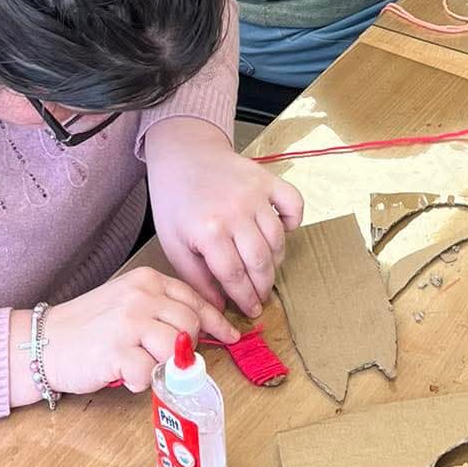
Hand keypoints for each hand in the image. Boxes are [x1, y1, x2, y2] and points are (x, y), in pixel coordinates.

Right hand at [23, 266, 228, 398]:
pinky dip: (140, 381)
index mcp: (147, 280)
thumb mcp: (128, 302)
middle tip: (163, 357)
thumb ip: (161, 311)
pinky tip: (123, 374)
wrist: (44, 341)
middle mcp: (141, 297)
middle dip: (186, 347)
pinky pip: (149, 373)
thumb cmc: (88, 325)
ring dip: (162, 365)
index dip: (218, 322)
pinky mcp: (117, 351)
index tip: (231, 336)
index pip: (196, 299)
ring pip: (175, 349)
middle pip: (192, 326)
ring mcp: (129, 323)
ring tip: (139, 364)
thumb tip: (203, 331)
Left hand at [145, 119, 303, 320]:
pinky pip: (293, 203)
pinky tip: (283, 231)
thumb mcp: (173, 243)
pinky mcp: (267, 179)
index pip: (235, 275)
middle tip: (261, 297)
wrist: (183, 155)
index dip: (245, 298)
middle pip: (260, 261)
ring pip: (278, 239)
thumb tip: (220, 305)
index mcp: (209, 231)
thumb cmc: (175, 201)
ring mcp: (254, 194)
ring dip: (276, 260)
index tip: (251, 311)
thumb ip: (196, 277)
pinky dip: (294, 220)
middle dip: (263, 287)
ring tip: (266, 270)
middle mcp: (235, 212)